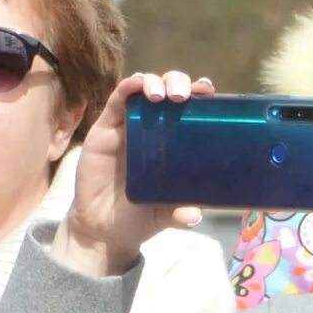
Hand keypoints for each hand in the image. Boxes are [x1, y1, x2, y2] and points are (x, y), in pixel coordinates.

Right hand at [52, 73, 208, 278]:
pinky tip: (136, 84)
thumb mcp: (164, 216)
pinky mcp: (105, 128)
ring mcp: (128, 125)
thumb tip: (194, 215)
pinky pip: (116, 101)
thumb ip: (178, 214)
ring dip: (154, 82)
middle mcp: (153, 128)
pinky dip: (127, 87)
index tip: (209, 91)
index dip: (201, 96)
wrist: (102, 230)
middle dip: (179, 83)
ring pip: (143, 88)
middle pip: (169, 91)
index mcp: (174, 142)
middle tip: (183, 96)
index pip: (191, 109)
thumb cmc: (138, 217)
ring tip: (160, 95)